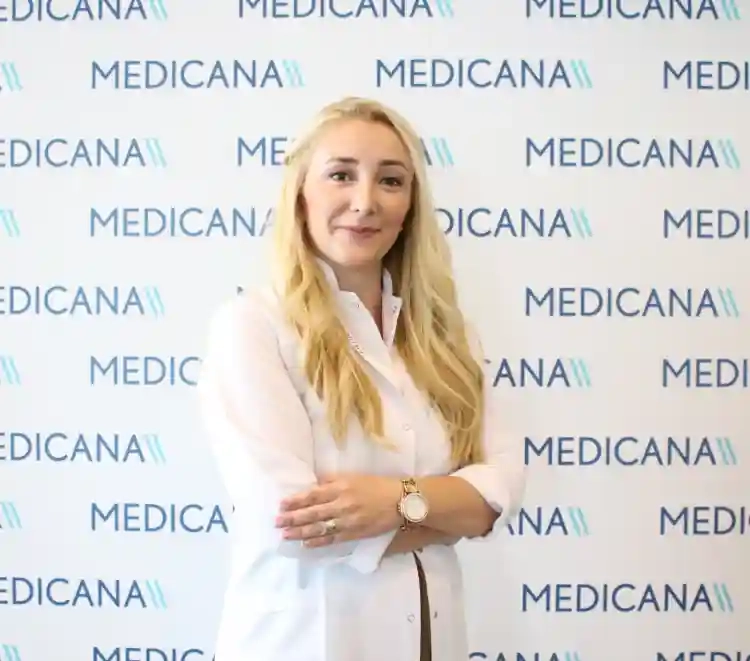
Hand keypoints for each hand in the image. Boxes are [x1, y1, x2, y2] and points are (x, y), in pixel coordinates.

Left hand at [275, 473, 402, 547]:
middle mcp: (341, 505)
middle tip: (276, 522)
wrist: (400, 501)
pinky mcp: (354, 533)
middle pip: (312, 513)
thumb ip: (333, 481)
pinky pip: (332, 539)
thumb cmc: (377, 485)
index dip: (296, 501)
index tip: (281, 505)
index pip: (312, 495)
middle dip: (292, 519)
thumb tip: (314, 485)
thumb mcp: (354, 477)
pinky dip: (318, 542)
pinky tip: (306, 543)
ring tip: (285, 535)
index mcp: (341, 488)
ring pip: (319, 528)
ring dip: (300, 532)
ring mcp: (347, 521)